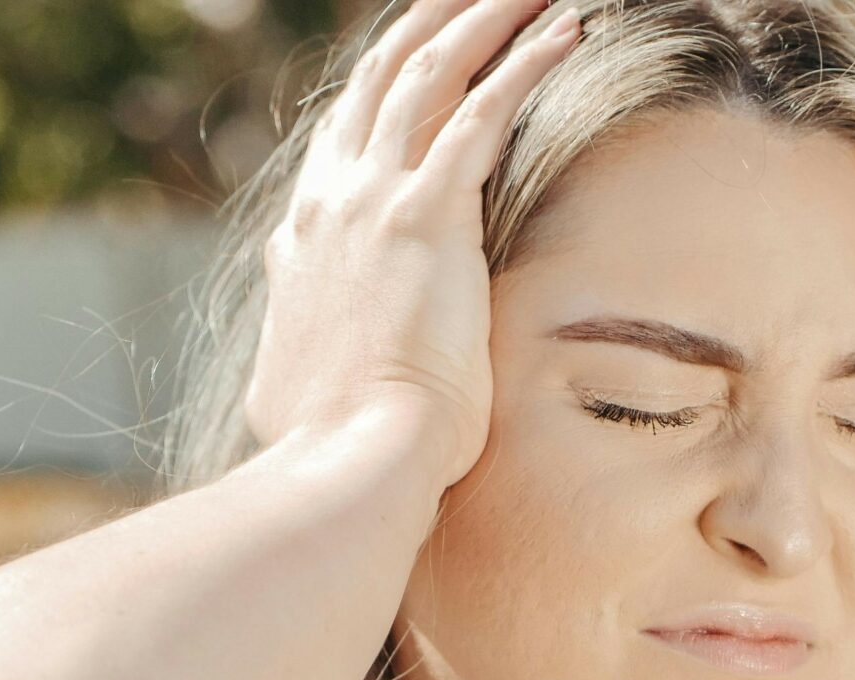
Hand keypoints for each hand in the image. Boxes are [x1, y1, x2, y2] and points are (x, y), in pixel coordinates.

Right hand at [243, 0, 583, 486]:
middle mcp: (330, 203)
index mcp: (303, 240)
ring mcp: (373, 202)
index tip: (421, 55)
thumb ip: (300, 352)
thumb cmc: (337, 449)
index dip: (383, 86)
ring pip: (430, 76)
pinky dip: (525, 64)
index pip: (343, 137)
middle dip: (430, 26)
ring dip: (484, 20)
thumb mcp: (296, 387)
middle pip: (380, 82)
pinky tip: (565, 31)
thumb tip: (289, 369)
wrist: (351, 460)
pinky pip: (483, 113)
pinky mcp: (427, 216)